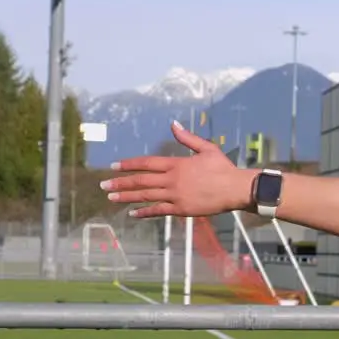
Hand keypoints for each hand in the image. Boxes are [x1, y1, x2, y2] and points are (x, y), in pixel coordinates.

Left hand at [102, 121, 251, 218]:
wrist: (235, 189)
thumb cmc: (223, 168)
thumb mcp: (207, 148)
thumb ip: (187, 138)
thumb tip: (173, 124)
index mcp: (177, 164)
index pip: (147, 163)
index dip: (129, 164)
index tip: (114, 166)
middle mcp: (172, 180)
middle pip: (141, 180)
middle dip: (120, 183)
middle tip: (103, 185)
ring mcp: (175, 196)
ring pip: (145, 196)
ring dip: (127, 197)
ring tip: (111, 198)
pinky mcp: (181, 209)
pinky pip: (158, 211)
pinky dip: (144, 212)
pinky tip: (133, 213)